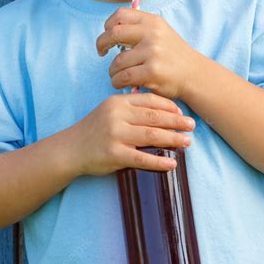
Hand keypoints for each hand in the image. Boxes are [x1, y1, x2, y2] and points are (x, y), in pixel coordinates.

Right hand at [74, 93, 195, 175]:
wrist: (71, 149)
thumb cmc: (95, 129)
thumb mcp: (110, 110)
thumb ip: (131, 107)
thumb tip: (162, 108)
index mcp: (118, 102)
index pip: (149, 100)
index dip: (169, 106)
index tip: (182, 113)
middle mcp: (117, 116)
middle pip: (154, 117)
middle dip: (176, 122)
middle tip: (192, 126)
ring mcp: (115, 135)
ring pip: (151, 136)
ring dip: (173, 139)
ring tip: (187, 142)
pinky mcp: (114, 155)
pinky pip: (142, 159)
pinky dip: (159, 161)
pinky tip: (172, 163)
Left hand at [96, 7, 195, 99]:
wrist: (195, 75)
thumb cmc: (173, 56)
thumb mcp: (161, 33)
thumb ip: (140, 28)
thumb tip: (111, 29)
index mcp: (152, 21)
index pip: (121, 14)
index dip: (108, 25)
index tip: (107, 35)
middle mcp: (152, 34)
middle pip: (113, 33)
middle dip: (102, 44)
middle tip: (101, 52)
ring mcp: (152, 52)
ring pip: (117, 61)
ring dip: (112, 71)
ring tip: (118, 75)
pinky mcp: (152, 71)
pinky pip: (123, 76)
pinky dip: (117, 82)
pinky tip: (121, 83)